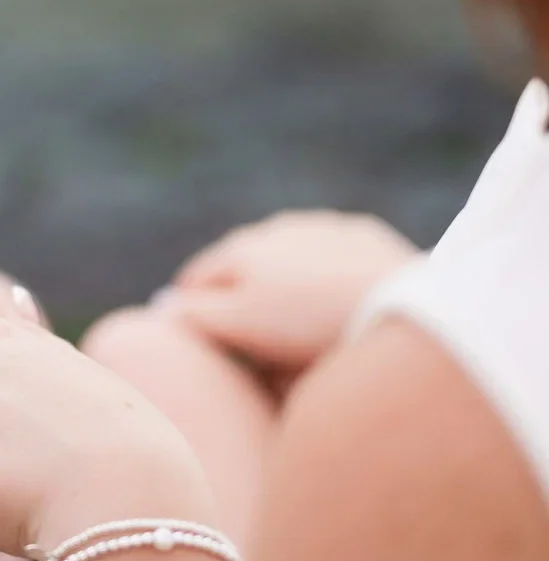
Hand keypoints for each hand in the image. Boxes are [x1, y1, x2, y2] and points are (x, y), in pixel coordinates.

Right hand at [156, 211, 418, 376]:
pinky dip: (325, 274)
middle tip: (242, 332)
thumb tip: (161, 308)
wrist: (399, 303)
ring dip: (282, 278)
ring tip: (292, 318)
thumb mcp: (241, 326)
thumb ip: (196, 315)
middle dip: (237, 291)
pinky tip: (337, 300)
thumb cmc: (310, 322)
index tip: (193, 333)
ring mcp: (322, 228)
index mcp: (240, 248)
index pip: (196, 277)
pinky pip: (333, 255)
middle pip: (242, 263)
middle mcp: (276, 228)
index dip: (189, 307)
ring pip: (288, 255)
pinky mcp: (365, 237)